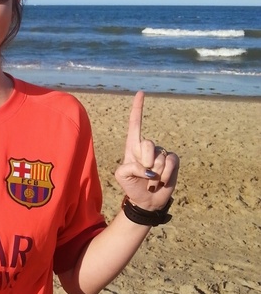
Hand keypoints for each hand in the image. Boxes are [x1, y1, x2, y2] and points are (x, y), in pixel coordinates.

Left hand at [114, 91, 178, 209]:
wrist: (146, 200)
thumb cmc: (131, 186)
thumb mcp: (121, 176)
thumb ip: (128, 167)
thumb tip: (147, 165)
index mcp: (132, 147)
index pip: (135, 124)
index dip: (137, 109)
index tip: (140, 93)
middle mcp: (148, 147)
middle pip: (148, 144)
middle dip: (145, 162)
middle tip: (143, 175)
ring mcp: (161, 153)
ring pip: (160, 157)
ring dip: (155, 173)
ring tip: (151, 180)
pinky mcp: (173, 160)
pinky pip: (171, 162)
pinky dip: (165, 174)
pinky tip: (161, 181)